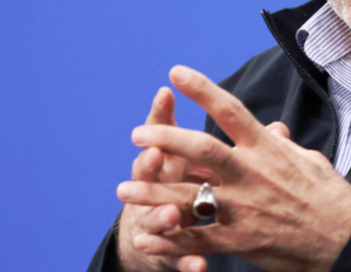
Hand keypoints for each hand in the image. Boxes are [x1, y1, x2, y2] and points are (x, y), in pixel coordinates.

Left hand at [117, 66, 350, 271]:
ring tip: (123, 189)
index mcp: (267, 149)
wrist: (346, 243)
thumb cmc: (331, 200)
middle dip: (166, 141)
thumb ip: (283, 144)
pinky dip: (167, 240)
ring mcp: (243, 209)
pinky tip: (144, 237)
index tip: (175, 72)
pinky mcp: (239, 241)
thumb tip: (273, 129)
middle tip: (137, 135)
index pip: (229, 110)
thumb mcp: (309, 161)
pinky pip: (196, 240)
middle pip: (201, 150)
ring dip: (152, 193)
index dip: (200, 89)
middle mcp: (251, 175)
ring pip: (189, 197)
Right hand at [117, 87, 210, 271]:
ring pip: (157, 217)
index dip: (159, 118)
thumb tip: (203, 98)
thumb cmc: (173, 184)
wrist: (154, 236)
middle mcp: (153, 189)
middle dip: (150, 164)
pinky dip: (187, 262)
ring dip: (161, 214)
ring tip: (170, 214)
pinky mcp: (169, 252)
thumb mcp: (185, 157)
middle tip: (154, 154)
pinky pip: (179, 258)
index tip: (164, 97)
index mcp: (163, 163)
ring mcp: (158, 221)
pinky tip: (200, 266)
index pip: (159, 135)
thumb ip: (197, 130)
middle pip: (147, 175)